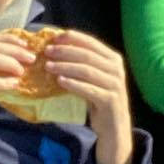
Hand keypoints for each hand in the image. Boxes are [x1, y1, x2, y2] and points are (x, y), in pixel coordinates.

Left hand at [41, 30, 134, 163]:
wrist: (113, 126)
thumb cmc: (98, 98)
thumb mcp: (93, 78)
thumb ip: (81, 63)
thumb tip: (54, 48)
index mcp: (113, 58)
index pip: (91, 42)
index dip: (71, 38)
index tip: (53, 38)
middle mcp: (117, 69)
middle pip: (87, 55)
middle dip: (65, 51)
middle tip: (47, 52)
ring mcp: (115, 84)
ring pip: (87, 70)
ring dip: (65, 67)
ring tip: (48, 66)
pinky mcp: (110, 100)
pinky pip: (89, 89)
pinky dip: (73, 84)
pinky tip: (59, 81)